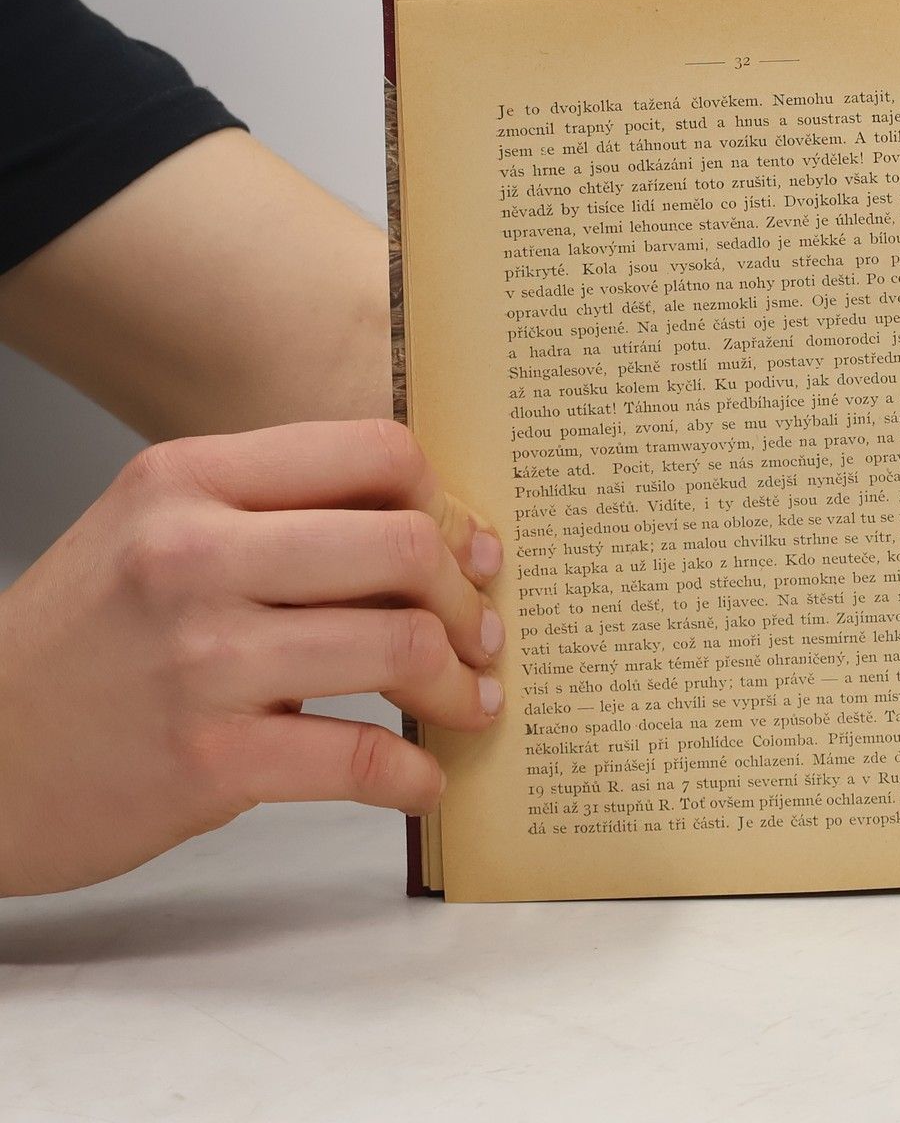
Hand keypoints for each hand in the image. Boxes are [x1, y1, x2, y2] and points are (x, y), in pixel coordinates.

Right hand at [0, 420, 503, 894]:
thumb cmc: (85, 640)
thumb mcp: (158, 533)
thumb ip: (279, 517)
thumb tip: (437, 536)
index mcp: (190, 480)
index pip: (377, 452)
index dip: (443, 505)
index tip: (464, 548)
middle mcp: (193, 556)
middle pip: (404, 545)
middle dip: (466, 596)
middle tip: (482, 632)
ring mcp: (199, 660)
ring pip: (398, 645)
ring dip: (459, 683)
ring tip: (469, 701)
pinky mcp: (205, 760)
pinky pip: (358, 758)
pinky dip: (411, 775)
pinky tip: (421, 780)